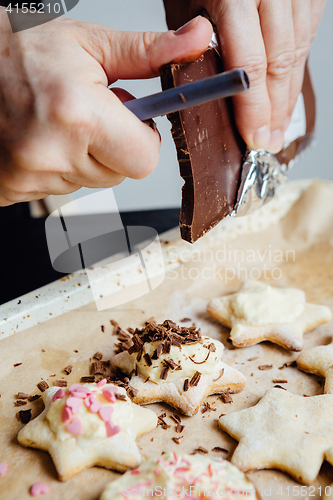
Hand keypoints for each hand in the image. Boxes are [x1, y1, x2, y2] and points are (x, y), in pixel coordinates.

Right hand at [0, 12, 211, 205]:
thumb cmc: (20, 49)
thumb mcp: (90, 43)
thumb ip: (150, 51)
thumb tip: (199, 39)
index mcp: (79, 114)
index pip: (145, 160)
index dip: (144, 139)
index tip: (132, 120)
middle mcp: (52, 152)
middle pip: (120, 175)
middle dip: (115, 147)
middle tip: (88, 115)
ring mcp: (29, 176)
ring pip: (90, 182)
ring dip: (85, 157)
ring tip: (59, 123)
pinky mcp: (12, 189)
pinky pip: (58, 189)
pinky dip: (58, 167)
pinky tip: (40, 139)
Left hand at [164, 0, 325, 152]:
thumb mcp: (184, 2)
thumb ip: (194, 43)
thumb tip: (208, 89)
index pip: (250, 65)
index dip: (254, 108)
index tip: (253, 137)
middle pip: (279, 65)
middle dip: (273, 111)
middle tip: (267, 141)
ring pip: (298, 54)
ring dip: (287, 95)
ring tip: (278, 124)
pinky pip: (306, 36)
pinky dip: (296, 68)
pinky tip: (287, 90)